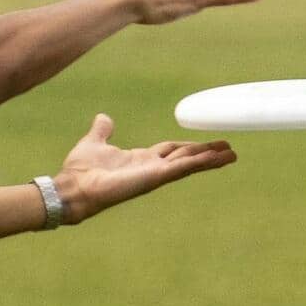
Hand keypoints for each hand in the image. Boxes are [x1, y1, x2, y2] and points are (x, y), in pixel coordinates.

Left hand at [54, 113, 235, 221]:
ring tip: (231, 154)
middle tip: (229, 149)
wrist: (73, 187)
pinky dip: (200, 163)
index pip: (171, 151)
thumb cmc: (81, 170)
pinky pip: (182, 168)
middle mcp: (151, 167)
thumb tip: (104, 118)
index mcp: (140, 159)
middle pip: (185, 156)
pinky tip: (217, 158)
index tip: (205, 145)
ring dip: (210, 159)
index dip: (188, 147)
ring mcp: (154, 174)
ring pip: (188, 163)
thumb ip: (102, 131)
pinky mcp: (154, 178)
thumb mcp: (94, 142)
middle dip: (206, 152)